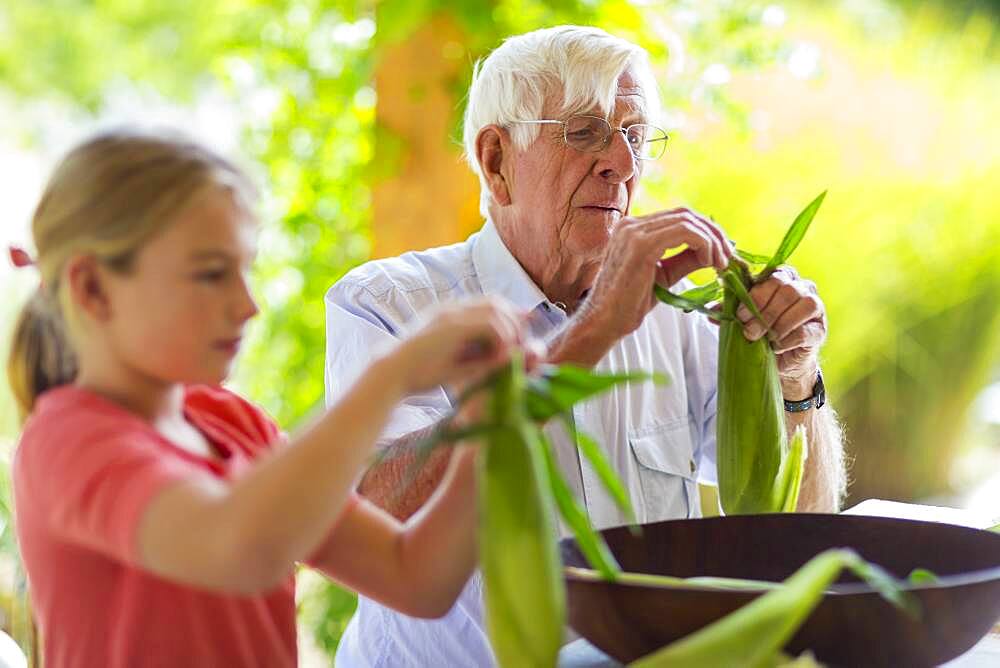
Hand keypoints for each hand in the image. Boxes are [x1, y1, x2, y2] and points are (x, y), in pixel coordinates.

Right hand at [392, 297, 529, 395]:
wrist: (392, 373)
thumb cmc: (418, 375)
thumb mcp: (456, 365)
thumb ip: (481, 359)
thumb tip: (509, 359)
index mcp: (449, 315)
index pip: (488, 304)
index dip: (508, 316)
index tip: (520, 336)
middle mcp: (452, 309)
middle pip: (495, 301)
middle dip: (514, 321)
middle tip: (520, 346)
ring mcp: (451, 314)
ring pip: (496, 309)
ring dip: (509, 330)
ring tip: (510, 354)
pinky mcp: (452, 325)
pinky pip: (491, 324)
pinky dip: (500, 340)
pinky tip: (496, 359)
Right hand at [580, 207, 732, 341]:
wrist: (604, 321)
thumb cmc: (629, 304)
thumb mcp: (665, 276)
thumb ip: (685, 259)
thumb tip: (713, 250)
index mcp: (634, 229)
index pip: (679, 217)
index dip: (706, 231)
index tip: (722, 253)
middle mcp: (632, 224)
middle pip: (686, 214)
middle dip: (713, 233)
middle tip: (728, 257)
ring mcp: (634, 232)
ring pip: (688, 221)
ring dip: (712, 241)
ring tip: (720, 264)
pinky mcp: (641, 244)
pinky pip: (684, 233)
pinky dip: (703, 245)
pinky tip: (708, 263)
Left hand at [735, 266, 826, 396]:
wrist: (780, 361)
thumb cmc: (761, 332)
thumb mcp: (743, 319)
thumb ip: (730, 311)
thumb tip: (711, 311)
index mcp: (781, 277)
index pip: (772, 276)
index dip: (756, 295)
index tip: (740, 315)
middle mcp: (802, 287)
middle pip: (787, 289)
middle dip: (765, 312)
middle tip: (749, 331)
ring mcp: (815, 307)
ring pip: (803, 304)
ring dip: (779, 323)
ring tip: (764, 339)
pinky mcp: (820, 329)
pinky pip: (806, 330)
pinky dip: (787, 339)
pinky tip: (776, 346)